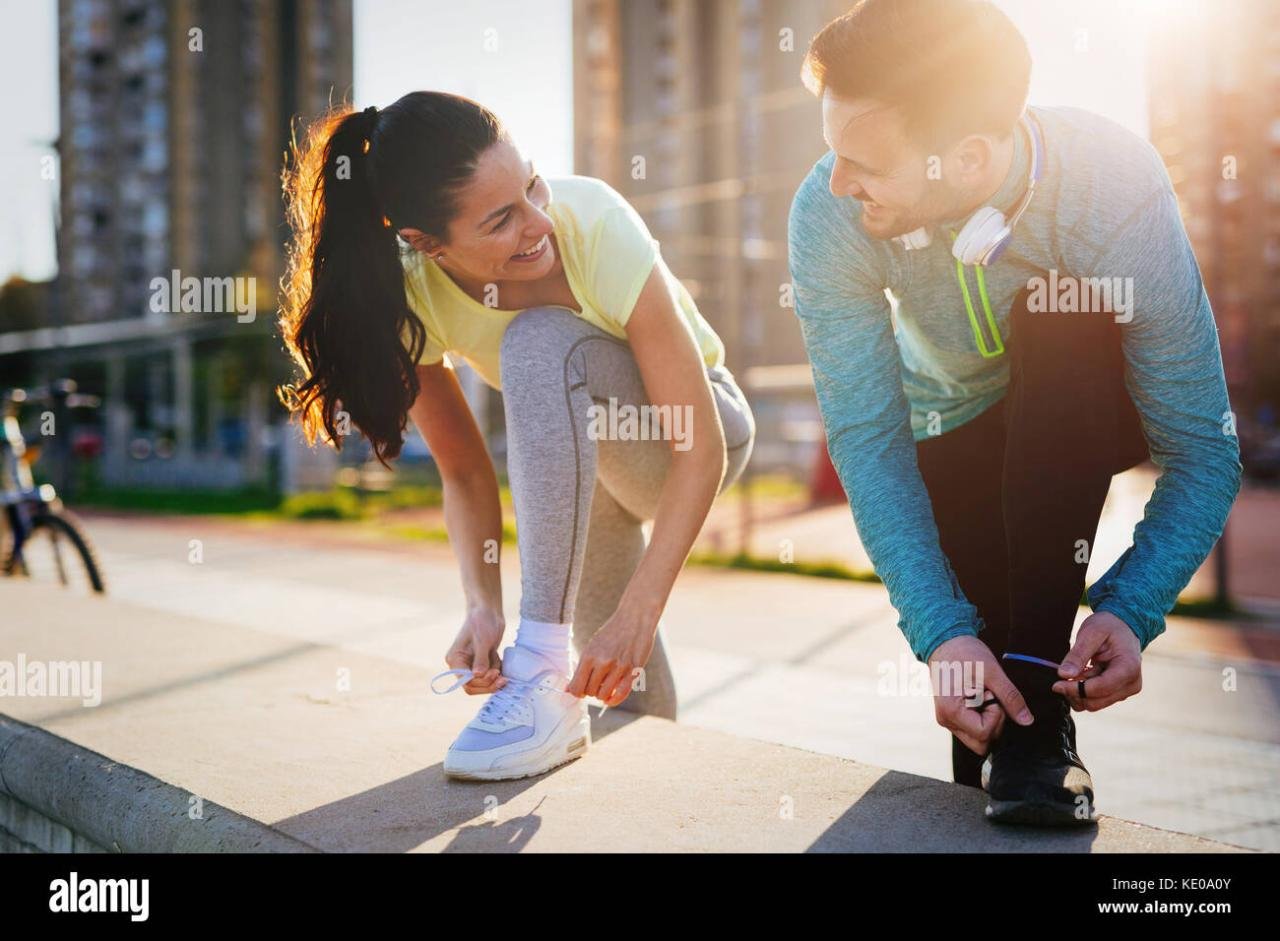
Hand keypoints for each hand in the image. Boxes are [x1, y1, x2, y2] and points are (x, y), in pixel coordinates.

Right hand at [444, 606, 506, 694]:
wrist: (488, 610)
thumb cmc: (482, 621)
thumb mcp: (482, 640)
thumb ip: (480, 659)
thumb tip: (477, 675)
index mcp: (456, 660)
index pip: (466, 683)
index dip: (482, 683)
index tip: (494, 674)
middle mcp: (462, 665)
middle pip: (475, 686)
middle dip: (490, 683)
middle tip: (502, 676)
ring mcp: (472, 665)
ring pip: (485, 682)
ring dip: (495, 676)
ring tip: (499, 661)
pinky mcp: (483, 663)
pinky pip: (491, 676)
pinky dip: (498, 672)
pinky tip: (500, 660)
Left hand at [566, 607, 656, 706]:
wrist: (635, 618)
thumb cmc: (612, 632)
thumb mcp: (593, 645)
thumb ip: (582, 667)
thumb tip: (568, 689)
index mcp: (589, 655)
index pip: (576, 686)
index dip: (576, 692)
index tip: (580, 689)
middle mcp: (603, 662)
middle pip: (589, 691)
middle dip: (590, 691)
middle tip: (595, 684)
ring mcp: (619, 667)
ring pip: (603, 695)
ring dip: (602, 694)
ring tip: (604, 686)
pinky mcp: (634, 671)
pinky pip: (621, 694)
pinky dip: (613, 700)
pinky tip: (611, 698)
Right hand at [928, 635, 1033, 756]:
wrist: (945, 642)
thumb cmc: (965, 653)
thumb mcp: (991, 672)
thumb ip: (1010, 697)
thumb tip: (1027, 721)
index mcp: (951, 711)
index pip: (984, 733)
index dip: (996, 716)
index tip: (991, 695)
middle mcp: (946, 720)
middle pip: (981, 743)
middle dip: (993, 723)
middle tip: (988, 697)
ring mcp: (947, 720)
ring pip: (977, 739)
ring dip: (987, 721)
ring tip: (982, 696)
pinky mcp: (951, 717)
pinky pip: (972, 730)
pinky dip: (981, 718)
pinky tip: (978, 699)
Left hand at [1053, 611, 1141, 710]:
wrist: (1123, 626)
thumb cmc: (1108, 626)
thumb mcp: (1091, 633)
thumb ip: (1078, 654)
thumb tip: (1064, 675)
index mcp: (1129, 668)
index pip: (1099, 689)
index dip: (1074, 689)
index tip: (1056, 683)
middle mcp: (1131, 684)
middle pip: (1095, 702)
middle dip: (1074, 691)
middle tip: (1064, 673)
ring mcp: (1126, 690)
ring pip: (1093, 704)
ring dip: (1078, 690)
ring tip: (1078, 669)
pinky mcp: (1119, 693)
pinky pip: (1095, 700)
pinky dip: (1083, 690)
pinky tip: (1083, 673)